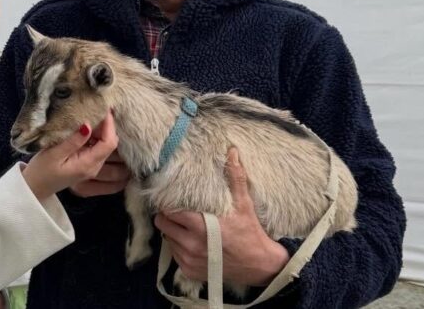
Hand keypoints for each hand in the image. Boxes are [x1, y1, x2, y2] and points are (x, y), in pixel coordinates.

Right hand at [22, 111, 117, 200]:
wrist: (35, 187)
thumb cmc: (41, 171)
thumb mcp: (54, 154)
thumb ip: (73, 141)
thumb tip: (88, 125)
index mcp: (88, 165)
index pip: (109, 143)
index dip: (109, 125)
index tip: (103, 109)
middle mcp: (94, 167)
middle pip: (110, 144)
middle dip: (107, 126)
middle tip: (97, 108)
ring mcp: (92, 167)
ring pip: (105, 146)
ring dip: (102, 130)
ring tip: (92, 114)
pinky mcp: (87, 165)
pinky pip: (98, 148)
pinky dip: (96, 136)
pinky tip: (86, 127)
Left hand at [154, 147, 288, 286]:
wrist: (260, 266)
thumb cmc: (250, 232)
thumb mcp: (244, 204)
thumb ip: (235, 177)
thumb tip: (232, 151)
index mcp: (200, 226)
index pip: (168, 211)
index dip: (168, 205)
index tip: (171, 199)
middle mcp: (191, 244)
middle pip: (163, 225)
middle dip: (168, 217)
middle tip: (178, 212)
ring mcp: (189, 259)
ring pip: (167, 240)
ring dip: (173, 233)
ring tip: (186, 227)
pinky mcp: (190, 271)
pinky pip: (175, 255)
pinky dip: (179, 248)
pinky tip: (192, 243)